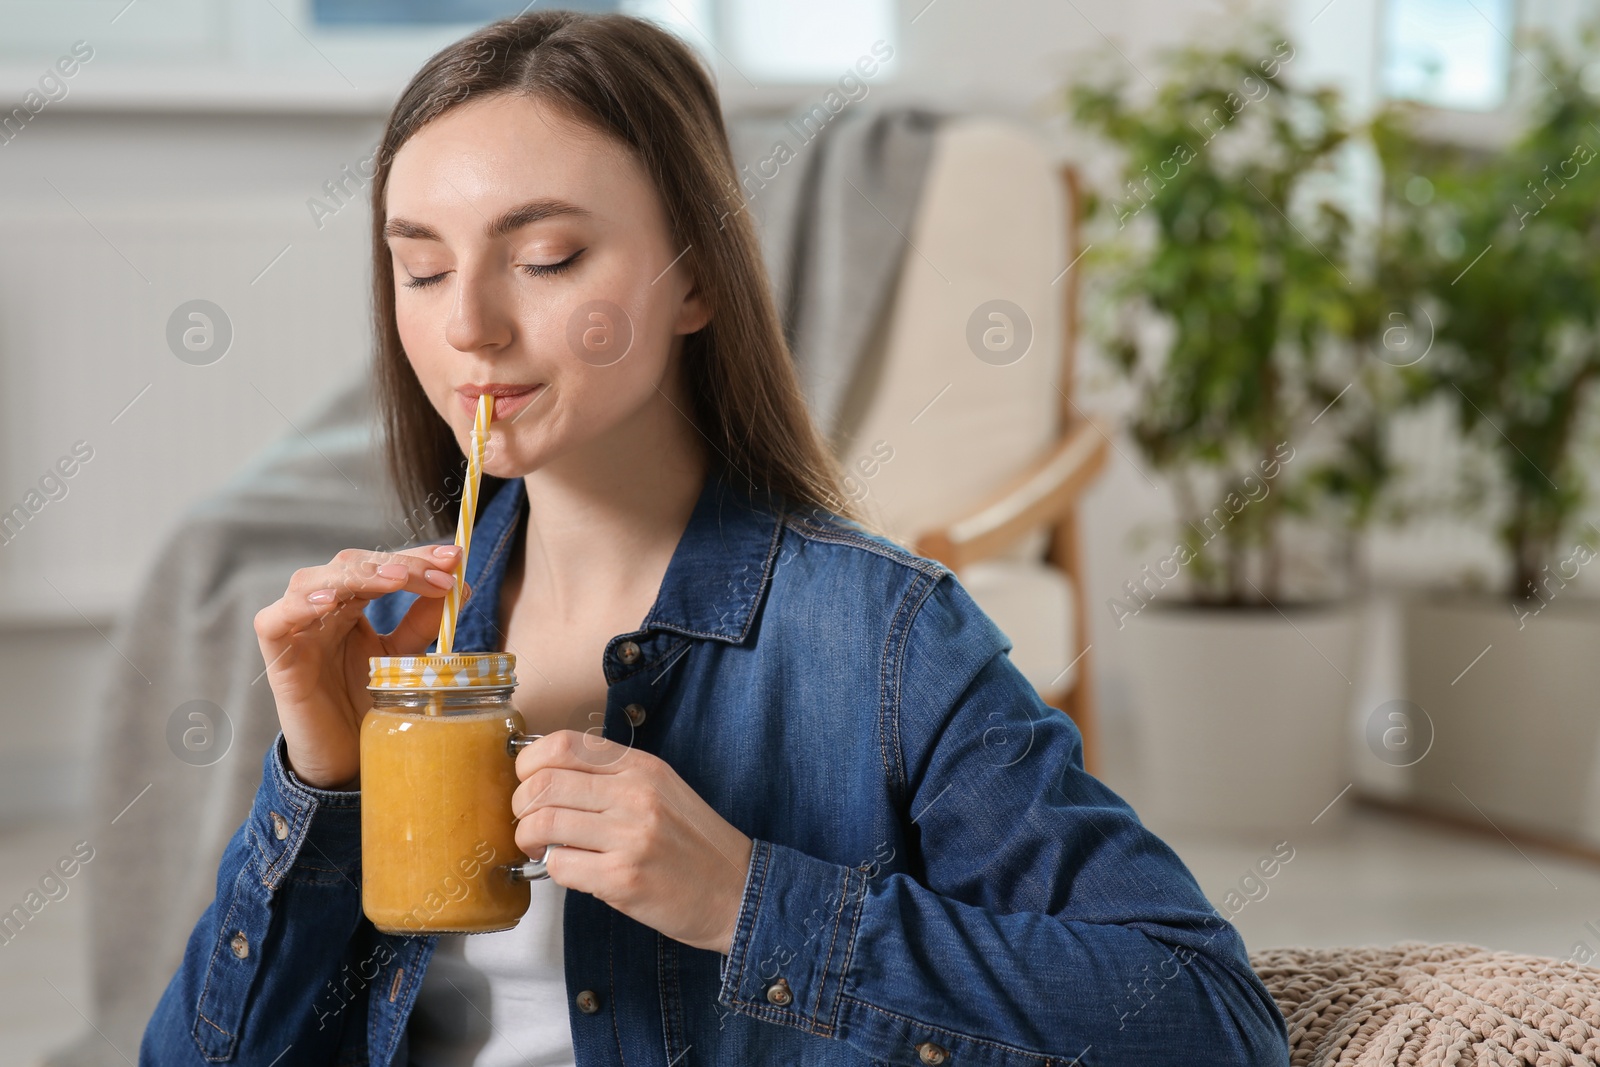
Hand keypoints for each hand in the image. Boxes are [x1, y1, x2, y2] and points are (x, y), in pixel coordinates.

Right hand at [253, 544, 465, 789]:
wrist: (346, 760)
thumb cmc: (370, 706)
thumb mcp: (405, 657)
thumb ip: (425, 621)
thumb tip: (462, 583)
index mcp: (353, 604)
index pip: (381, 564)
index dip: (416, 557)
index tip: (455, 558)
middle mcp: (322, 608)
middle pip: (352, 564)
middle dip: (398, 564)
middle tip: (438, 575)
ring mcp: (297, 628)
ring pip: (313, 580)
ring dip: (357, 575)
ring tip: (396, 579)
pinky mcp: (276, 655)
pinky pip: (274, 620)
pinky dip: (300, 605)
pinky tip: (330, 602)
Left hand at [511, 730, 753, 954]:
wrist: (736, 892)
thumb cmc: (693, 844)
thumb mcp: (661, 789)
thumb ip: (611, 776)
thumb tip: (546, 776)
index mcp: (641, 767)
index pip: (562, 744)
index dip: (529, 763)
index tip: (528, 781)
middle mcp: (635, 794)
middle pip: (543, 783)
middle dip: (521, 806)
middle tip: (528, 822)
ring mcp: (630, 837)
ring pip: (543, 824)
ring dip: (529, 839)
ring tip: (542, 848)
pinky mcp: (623, 878)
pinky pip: (560, 867)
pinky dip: (553, 870)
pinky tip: (571, 871)